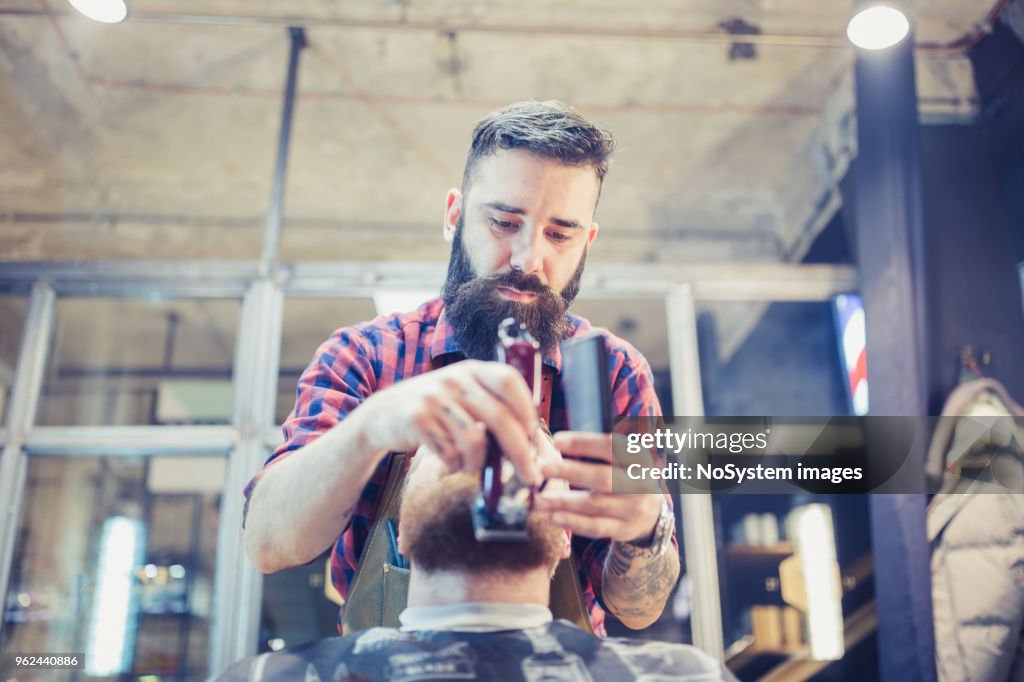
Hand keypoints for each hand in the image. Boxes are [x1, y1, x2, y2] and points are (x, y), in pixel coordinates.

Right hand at [359, 360, 540, 482]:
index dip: (527, 408)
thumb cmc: (434, 410)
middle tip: (529, 476)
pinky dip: (455, 465)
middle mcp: (455, 379)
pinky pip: (450, 452)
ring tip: (471, 466)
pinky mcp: (418, 418)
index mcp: (472, 370)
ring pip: (476, 441)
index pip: (509, 380)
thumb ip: (492, 408)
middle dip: (520, 452)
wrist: (381, 415)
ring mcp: (435, 397)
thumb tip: (533, 443)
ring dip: (478, 464)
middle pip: (500, 417)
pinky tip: (450, 462)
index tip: (533, 435)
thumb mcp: (462, 396)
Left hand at [535, 432, 662, 542]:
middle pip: (602, 477)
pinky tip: (553, 516)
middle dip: (570, 472)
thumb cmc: (625, 477)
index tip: (557, 440)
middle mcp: (640, 483)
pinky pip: (595, 526)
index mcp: (639, 458)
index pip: (611, 446)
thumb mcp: (622, 459)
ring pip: (595, 504)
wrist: (651, 511)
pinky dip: (573, 522)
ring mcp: (634, 509)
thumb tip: (554, 443)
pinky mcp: (624, 529)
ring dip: (564, 501)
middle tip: (543, 468)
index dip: (583, 443)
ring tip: (539, 498)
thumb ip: (594, 451)